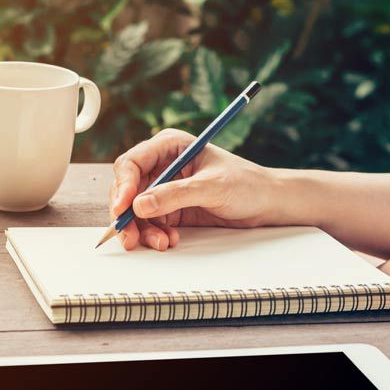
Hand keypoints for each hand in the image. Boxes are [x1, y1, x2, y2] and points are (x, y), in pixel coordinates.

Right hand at [109, 129, 275, 250]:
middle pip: (127, 190)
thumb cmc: (246, 184)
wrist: (266, 203)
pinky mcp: (170, 209)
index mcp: (169, 146)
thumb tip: (139, 206)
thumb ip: (175, 195)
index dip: (123, 187)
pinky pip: (149, 223)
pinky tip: (169, 241)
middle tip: (130, 237)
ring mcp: (164, 189)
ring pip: (136, 211)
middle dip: (127, 215)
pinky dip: (154, 235)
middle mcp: (162, 165)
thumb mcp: (211, 188)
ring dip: (142, 230)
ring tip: (161, 243)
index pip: (132, 164)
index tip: (123, 209)